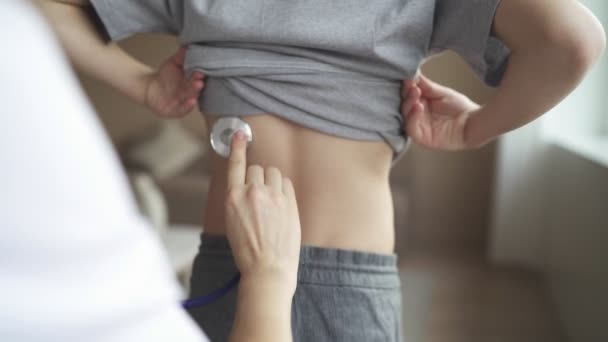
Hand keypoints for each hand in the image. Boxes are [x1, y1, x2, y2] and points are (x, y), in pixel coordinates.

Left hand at [144, 46, 204, 117]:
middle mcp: (191, 92)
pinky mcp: (176, 110)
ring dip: (195, 92)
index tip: (203, 67)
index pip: (199, 77)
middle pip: (196, 88)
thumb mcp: (174, 63)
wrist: (150, 88)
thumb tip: (189, 43)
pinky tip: (192, 101)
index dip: (201, 73)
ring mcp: (184, 102)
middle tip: (201, 76)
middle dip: (199, 82)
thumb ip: (182, 55)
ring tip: (199, 85)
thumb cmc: (165, 76)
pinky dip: (188, 106)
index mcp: (192, 81)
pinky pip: (183, 110)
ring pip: (191, 97)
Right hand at [224, 131, 301, 293]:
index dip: (238, 147)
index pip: (236, 164)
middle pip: (257, 168)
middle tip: (260, 197)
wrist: (268, 269)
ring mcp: (273, 196)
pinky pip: (287, 183)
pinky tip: (281, 203)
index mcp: (232, 198)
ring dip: (272, 181)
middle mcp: (252, 192)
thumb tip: (248, 186)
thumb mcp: (232, 222)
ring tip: (271, 201)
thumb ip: (238, 200)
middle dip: (258, 178)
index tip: (240, 133)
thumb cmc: (247, 251)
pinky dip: (284, 188)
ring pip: (273, 173)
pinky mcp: (290, 202)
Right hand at [401, 74, 480, 149]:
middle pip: (404, 105)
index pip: (407, 96)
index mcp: (420, 104)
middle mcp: (417, 116)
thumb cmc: (460, 109)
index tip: (408, 78)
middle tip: (412, 85)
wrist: (473, 123)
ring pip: (405, 116)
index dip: (407, 87)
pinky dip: (413, 117)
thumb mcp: (441, 93)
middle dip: (407, 94)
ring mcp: (418, 127)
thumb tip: (413, 72)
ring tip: (415, 93)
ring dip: (408, 104)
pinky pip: (411, 128)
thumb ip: (425, 85)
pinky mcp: (421, 138)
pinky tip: (418, 107)